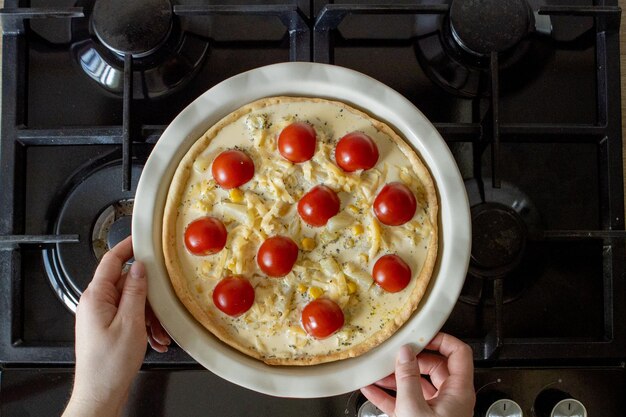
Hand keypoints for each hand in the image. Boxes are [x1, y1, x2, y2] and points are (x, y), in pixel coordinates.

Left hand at [63, 236, 170, 416]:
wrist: (100, 394)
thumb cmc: (109, 366)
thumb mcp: (131, 322)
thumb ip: (136, 291)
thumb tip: (140, 267)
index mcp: (95, 297)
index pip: (111, 260)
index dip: (127, 246)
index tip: (142, 238)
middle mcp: (95, 303)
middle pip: (127, 283)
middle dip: (150, 297)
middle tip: (163, 308)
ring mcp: (101, 316)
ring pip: (132, 302)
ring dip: (150, 316)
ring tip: (158, 334)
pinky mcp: (107, 327)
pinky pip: (130, 316)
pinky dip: (145, 326)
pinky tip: (154, 339)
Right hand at [361, 333, 474, 416]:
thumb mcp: (414, 408)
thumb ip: (408, 378)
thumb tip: (405, 354)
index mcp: (458, 392)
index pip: (458, 353)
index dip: (441, 339)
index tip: (420, 334)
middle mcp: (450, 399)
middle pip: (433, 367)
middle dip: (410, 359)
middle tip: (394, 353)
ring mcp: (436, 412)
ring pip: (417, 385)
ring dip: (395, 377)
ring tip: (376, 371)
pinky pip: (405, 403)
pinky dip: (389, 396)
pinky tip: (372, 391)